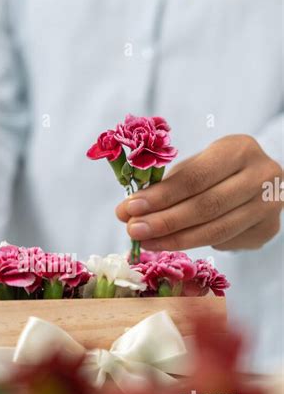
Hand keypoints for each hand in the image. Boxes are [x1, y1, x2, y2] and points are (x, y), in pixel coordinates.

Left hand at [116, 135, 281, 250]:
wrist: (260, 182)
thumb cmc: (218, 171)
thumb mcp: (196, 166)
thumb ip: (165, 186)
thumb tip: (126, 212)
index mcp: (239, 149)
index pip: (195, 178)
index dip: (161, 196)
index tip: (129, 208)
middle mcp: (261, 176)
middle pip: (206, 206)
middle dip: (164, 222)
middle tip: (134, 230)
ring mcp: (268, 205)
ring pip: (216, 230)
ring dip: (175, 240)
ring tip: (145, 242)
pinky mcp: (268, 229)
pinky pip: (225, 242)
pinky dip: (195, 244)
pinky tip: (171, 244)